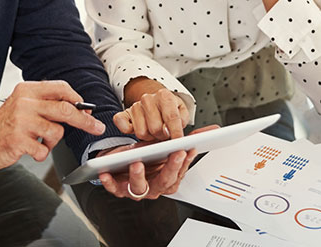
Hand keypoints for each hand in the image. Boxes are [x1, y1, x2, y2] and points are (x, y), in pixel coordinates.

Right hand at [0, 81, 105, 171]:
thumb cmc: (6, 125)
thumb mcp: (23, 105)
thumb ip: (46, 103)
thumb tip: (78, 107)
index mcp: (27, 90)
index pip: (60, 88)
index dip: (77, 99)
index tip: (87, 109)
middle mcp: (25, 103)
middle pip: (66, 109)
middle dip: (85, 121)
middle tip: (96, 127)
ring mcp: (21, 121)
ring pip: (57, 132)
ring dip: (53, 141)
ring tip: (40, 141)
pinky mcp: (18, 140)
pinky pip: (44, 150)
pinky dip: (41, 153)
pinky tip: (31, 150)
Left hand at [97, 125, 218, 199]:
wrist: (123, 160)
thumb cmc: (146, 155)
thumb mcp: (166, 145)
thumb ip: (188, 140)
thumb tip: (213, 130)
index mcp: (167, 179)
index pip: (179, 173)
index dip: (183, 163)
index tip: (187, 150)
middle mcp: (153, 187)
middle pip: (164, 182)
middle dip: (170, 168)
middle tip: (173, 154)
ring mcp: (136, 189)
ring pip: (140, 188)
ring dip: (139, 176)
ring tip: (137, 163)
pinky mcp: (118, 188)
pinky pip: (114, 188)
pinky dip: (110, 182)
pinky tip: (107, 173)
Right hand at [114, 86, 189, 140]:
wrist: (155, 100)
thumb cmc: (169, 108)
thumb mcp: (182, 111)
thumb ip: (182, 120)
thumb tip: (175, 132)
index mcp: (164, 96)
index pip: (171, 117)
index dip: (175, 132)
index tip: (177, 142)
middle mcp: (148, 99)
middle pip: (155, 128)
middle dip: (162, 136)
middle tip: (165, 134)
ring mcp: (135, 106)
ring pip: (141, 132)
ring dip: (149, 136)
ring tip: (154, 132)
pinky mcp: (124, 114)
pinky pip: (121, 124)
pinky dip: (127, 130)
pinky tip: (137, 129)